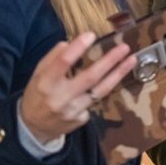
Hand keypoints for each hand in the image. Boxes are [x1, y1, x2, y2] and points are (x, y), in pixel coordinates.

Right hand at [20, 32, 135, 143]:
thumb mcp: (37, 75)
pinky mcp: (81, 120)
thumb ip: (52, 58)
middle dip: (109, 61)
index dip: (78, 48)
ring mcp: (72, 111)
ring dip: (118, 74)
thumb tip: (69, 42)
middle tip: (124, 47)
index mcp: (45, 83)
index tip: (91, 35)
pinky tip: (107, 82)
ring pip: (100, 91)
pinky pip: (95, 101)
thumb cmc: (37, 95)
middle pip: (90, 77)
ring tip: (132, 59)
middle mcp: (60, 98)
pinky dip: (100, 91)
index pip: (63, 62)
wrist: (33, 129)